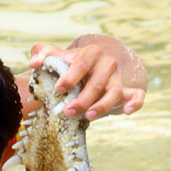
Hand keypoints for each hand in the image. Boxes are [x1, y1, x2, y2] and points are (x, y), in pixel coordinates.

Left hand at [29, 38, 146, 120]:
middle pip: (97, 83)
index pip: (81, 64)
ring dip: (102, 106)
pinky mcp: (128, 91)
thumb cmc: (75, 64)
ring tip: (88, 117)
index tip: (58, 90)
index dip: (70, 77)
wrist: (100, 65)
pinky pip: (137, 97)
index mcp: (92, 53)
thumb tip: (33, 62)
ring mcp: (119, 79)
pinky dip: (134, 104)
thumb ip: (45, 54)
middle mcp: (108, 64)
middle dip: (82, 99)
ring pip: (114, 93)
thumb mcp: (61, 56)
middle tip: (67, 112)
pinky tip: (126, 112)